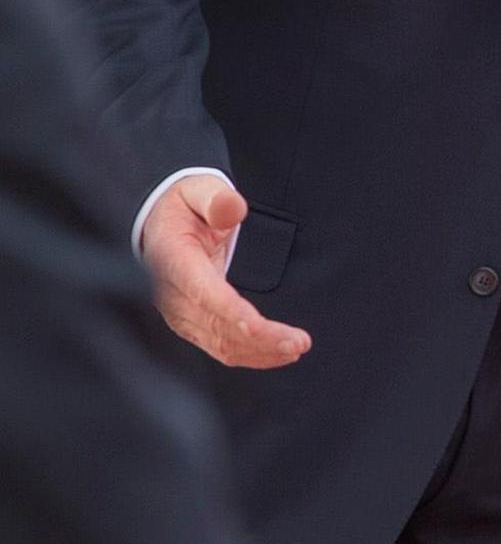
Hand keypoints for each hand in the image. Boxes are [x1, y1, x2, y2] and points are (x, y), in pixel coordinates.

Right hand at [139, 174, 310, 368]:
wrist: (159, 223)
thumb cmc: (183, 206)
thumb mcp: (197, 189)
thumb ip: (215, 198)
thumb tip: (232, 209)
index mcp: (173, 261)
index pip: (202, 293)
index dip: (229, 313)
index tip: (256, 327)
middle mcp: (173, 294)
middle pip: (217, 326)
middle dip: (258, 339)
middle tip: (299, 343)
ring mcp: (180, 313)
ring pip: (220, 343)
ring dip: (259, 351)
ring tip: (296, 348)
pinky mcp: (192, 323)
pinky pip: (220, 346)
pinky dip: (249, 354)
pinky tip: (276, 354)